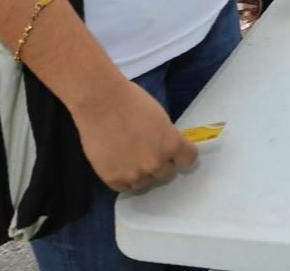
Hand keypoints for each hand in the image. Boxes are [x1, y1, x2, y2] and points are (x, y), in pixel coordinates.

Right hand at [71, 77, 196, 192]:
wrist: (100, 102)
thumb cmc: (132, 102)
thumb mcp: (160, 118)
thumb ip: (166, 137)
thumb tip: (165, 147)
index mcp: (171, 144)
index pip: (189, 159)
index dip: (182, 154)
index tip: (177, 152)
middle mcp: (156, 163)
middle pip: (166, 173)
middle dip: (161, 163)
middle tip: (148, 151)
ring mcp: (134, 174)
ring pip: (145, 182)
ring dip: (142, 173)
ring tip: (130, 157)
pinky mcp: (113, 179)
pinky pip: (124, 187)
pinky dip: (124, 178)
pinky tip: (119, 164)